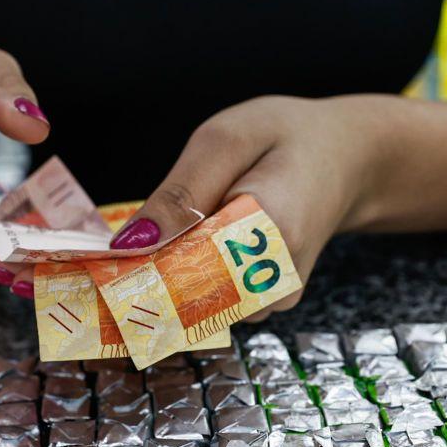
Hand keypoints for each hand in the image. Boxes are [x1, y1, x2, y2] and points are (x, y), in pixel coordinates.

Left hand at [107, 95, 382, 320]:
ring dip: (169, 274)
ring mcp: (273, 301)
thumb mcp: (226, 140)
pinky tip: (197, 245)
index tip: (100, 262)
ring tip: (181, 231)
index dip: (136, 268)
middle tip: (135, 239)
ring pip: (194, 305)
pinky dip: (191, 277)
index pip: (183, 272)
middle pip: (184, 299)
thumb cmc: (285, 139)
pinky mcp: (266, 307)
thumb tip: (128, 244)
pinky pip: (211, 302)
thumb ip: (180, 192)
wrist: (346, 160)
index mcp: (269, 229)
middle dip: (148, 272)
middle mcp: (275, 280)